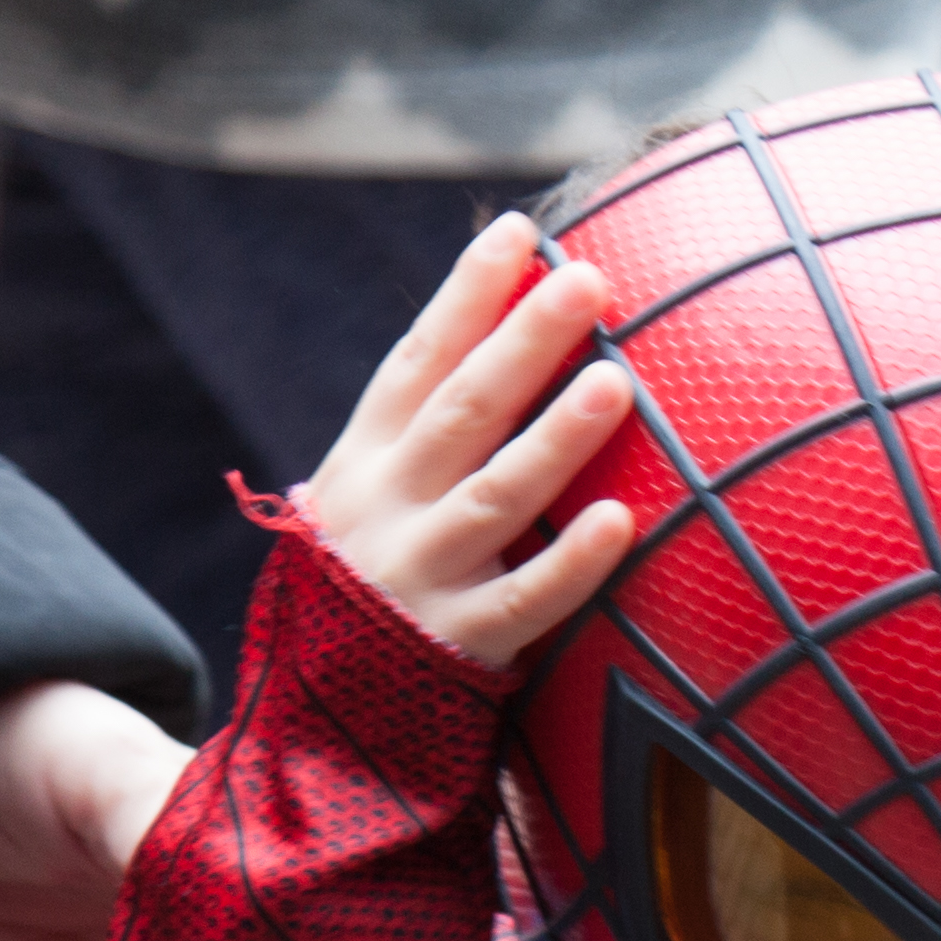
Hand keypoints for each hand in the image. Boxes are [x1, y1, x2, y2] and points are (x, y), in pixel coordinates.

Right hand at [296, 213, 637, 670]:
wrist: (317, 709)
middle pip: (463, 407)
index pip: (420, 356)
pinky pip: (528, 600)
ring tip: (617, 382)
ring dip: (557, 436)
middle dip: (524, 339)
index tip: (520, 231)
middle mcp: (389, 504)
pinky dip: (573, 560)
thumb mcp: (380, 492)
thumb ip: (431, 430)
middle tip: (590, 279)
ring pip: (496, 494)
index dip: (467, 293)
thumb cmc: (378, 578)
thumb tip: (507, 334)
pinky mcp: (462, 643)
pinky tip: (622, 520)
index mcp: (368, 456)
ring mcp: (423, 572)